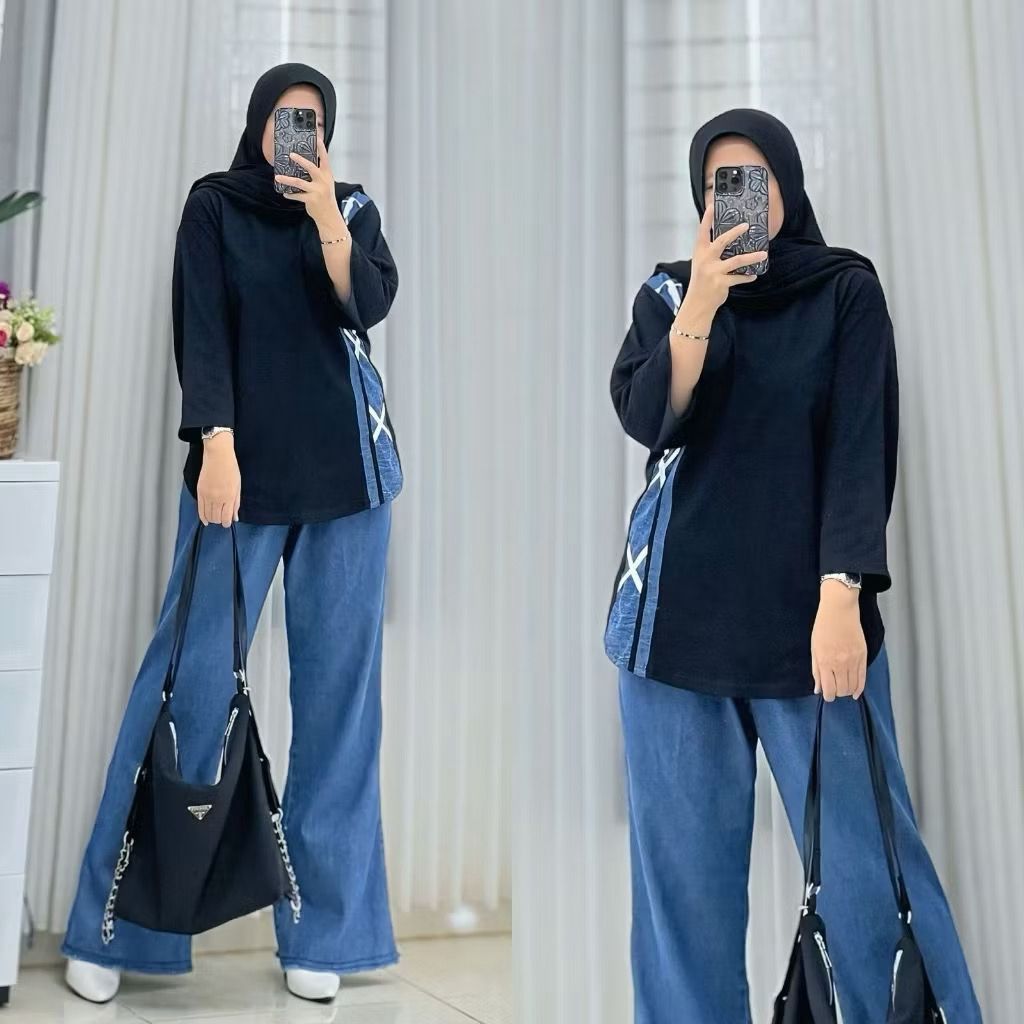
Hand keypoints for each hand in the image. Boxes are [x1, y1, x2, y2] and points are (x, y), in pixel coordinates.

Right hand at [197, 433, 240, 527]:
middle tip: (222, 520)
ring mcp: (207, 495)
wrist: (218, 455)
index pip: (226, 517)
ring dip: (212, 519)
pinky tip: (205, 520)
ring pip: (208, 515)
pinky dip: (202, 516)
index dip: (227, 522)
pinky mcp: (200, 491)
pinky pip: (199, 508)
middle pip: (216, 517)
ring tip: (215, 519)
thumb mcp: (238, 486)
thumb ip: (236, 503)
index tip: (228, 523)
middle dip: (220, 521)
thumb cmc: (230, 468)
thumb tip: (235, 517)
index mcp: (229, 496)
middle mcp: (217, 498)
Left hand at [274, 137, 343, 227]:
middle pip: (311, 168)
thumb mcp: (326, 184)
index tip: (318, 139)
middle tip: (291, 155)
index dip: (321, 149)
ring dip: (287, 179)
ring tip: (278, 177)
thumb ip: (318, 174)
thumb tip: (304, 164)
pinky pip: (297, 195)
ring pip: (299, 182)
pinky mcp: (311, 200)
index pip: (325, 159)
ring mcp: (317, 191)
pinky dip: (290, 194)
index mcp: (327, 175)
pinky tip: (285, 192)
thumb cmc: (326, 199)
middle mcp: (323, 181)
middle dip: (300, 160)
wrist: (329, 216)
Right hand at [675, 204, 767, 327]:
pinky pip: (739, 277)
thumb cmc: (701, 282)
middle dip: (735, 232)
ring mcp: (714, 271)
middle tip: (746, 225)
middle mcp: (706, 259)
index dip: (707, 219)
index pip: (702, 232)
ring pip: (737, 260)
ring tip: (763, 254)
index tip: (711, 206)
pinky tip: (753, 275)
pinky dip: (747, 276)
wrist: (697, 303)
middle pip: (722, 241)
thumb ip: (711, 252)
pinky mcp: (721, 283)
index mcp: (700, 252)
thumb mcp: (702, 263)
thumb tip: (729, 240)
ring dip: (752, 257)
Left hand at [811, 581, 866, 700]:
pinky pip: (863, 677)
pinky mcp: (863, 655)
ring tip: (843, 690)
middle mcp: (840, 663)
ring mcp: (853, 660)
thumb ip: (816, 670)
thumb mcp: (814, 648)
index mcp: (825, 661)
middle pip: (842, 689)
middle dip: (837, 693)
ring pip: (853, 685)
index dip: (828, 696)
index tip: (827, 696)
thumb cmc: (824, 627)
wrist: (839, 609)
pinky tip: (855, 692)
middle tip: (835, 691)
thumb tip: (818, 688)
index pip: (829, 689)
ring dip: (847, 691)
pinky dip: (859, 687)